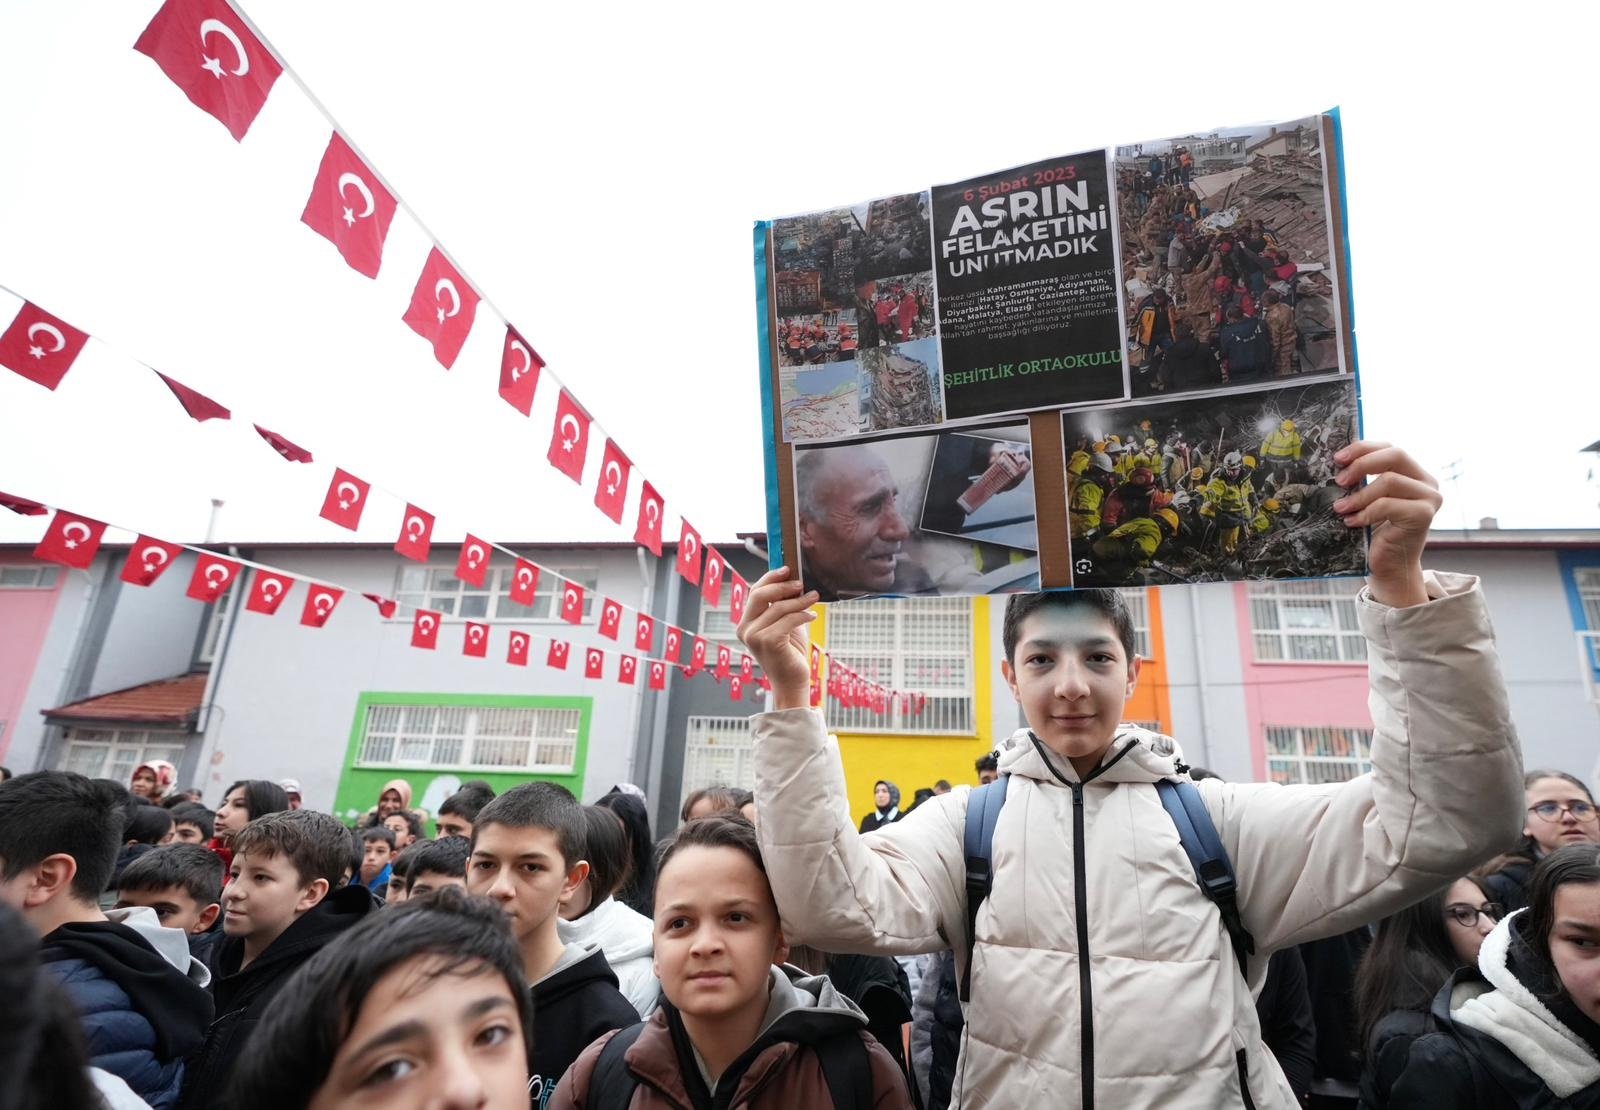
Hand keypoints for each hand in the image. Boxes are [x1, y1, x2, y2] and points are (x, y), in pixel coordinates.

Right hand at [736, 567, 818, 709]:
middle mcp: (745, 629)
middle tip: (801, 583)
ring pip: (778, 607)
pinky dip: (802, 615)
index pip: (754, 592)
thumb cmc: (790, 653)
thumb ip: (784, 605)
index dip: (770, 578)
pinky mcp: (767, 642)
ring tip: (813, 598)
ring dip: (799, 601)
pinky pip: (788, 620)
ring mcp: (753, 636)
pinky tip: (812, 616)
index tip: (787, 569)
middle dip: (782, 585)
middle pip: (760, 595)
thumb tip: (793, 581)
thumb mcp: (785, 624)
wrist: (792, 682)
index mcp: (746, 623)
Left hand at [1332, 441, 1440, 606]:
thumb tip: (1335, 461)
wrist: (1389, 568)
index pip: (1389, 448)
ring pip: (1389, 481)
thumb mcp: (1367, 500)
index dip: (1363, 448)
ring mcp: (1429, 498)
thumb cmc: (1374, 533)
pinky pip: (1388, 505)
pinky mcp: (1424, 515)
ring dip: (1359, 495)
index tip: (1337, 458)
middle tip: (1339, 480)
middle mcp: (1427, 482)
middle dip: (1362, 464)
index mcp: (1413, 473)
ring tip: (1340, 508)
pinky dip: (1365, 512)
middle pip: (1395, 455)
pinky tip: (1351, 522)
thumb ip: (1362, 480)